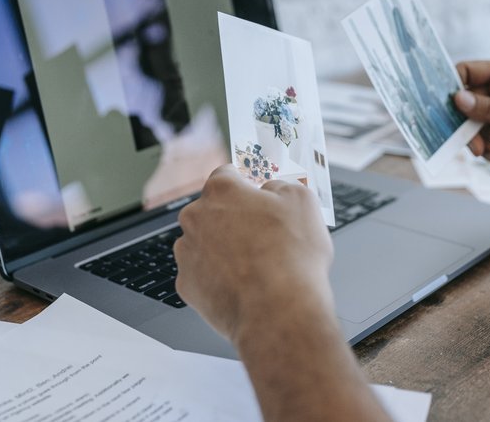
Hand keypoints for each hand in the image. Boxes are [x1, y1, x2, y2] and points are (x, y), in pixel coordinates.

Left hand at [174, 165, 334, 344]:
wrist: (278, 313)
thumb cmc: (292, 258)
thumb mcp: (303, 202)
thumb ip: (283, 186)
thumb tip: (273, 190)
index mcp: (221, 191)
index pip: (227, 174)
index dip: (247, 184)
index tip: (258, 194)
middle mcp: (195, 217)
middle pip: (213, 210)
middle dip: (235, 218)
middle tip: (264, 234)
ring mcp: (187, 253)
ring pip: (205, 243)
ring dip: (225, 248)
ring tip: (256, 265)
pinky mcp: (186, 286)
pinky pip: (202, 274)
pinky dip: (218, 278)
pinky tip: (243, 286)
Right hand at [454, 59, 489, 171]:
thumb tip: (458, 100)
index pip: (468, 72)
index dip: (452, 87)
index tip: (444, 108)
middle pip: (465, 101)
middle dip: (465, 125)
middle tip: (471, 145)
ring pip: (471, 122)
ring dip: (476, 141)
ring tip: (489, 155)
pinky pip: (482, 137)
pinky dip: (486, 149)